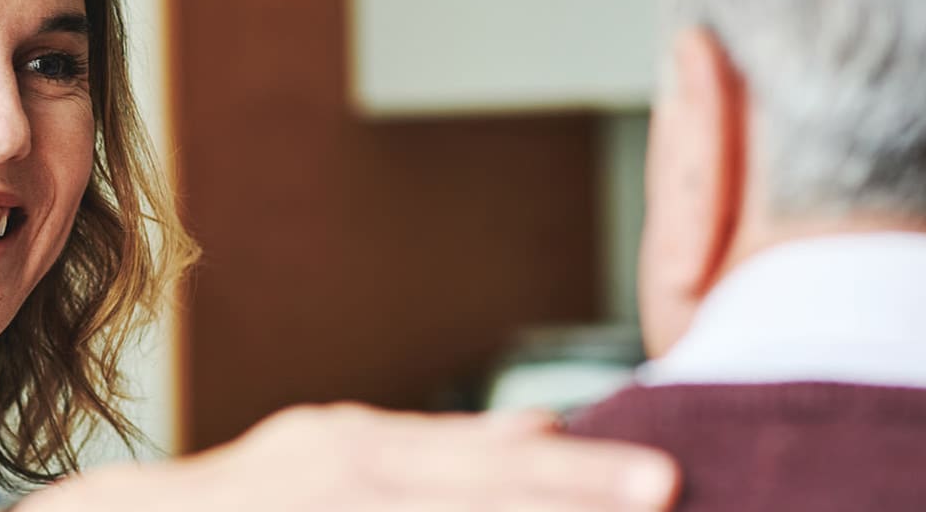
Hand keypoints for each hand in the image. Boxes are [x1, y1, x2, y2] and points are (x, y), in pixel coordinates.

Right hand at [21, 403, 677, 510]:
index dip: (578, 472)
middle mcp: (345, 482)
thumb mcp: (339, 449)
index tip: (662, 479)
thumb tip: (541, 421)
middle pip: (483, 499)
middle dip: (577, 503)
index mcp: (356, 449)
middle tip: (668, 495)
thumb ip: (438, 446)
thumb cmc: (257, 496)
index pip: (488, 460)